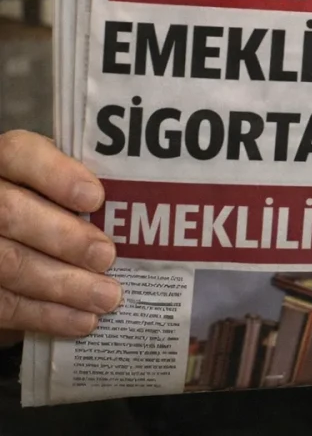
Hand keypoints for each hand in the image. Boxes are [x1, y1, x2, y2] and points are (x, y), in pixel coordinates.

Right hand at [0, 130, 119, 346]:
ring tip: (107, 298)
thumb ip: (77, 192)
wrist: (14, 244)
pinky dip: (45, 316)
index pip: (19, 154)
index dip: (55, 175)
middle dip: (65, 238)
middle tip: (107, 257)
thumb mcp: (57, 188)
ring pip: (7, 263)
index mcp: (3, 162)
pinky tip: (82, 321)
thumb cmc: (50, 211)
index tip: (95, 197)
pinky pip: (2, 304)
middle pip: (11, 213)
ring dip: (63, 285)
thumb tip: (135, 212)